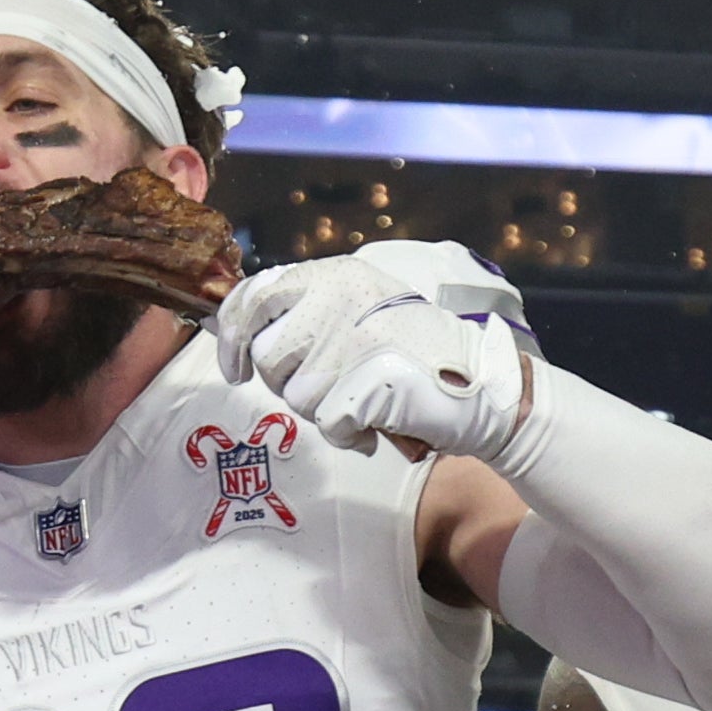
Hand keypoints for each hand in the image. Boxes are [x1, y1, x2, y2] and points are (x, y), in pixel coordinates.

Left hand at [221, 256, 529, 461]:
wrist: (480, 383)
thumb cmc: (414, 352)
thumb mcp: (358, 308)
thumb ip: (306, 312)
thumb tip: (240, 335)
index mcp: (334, 276)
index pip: (253, 295)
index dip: (231, 336)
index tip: (235, 367)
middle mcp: (337, 300)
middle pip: (268, 355)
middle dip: (288, 382)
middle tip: (331, 384)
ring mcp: (350, 341)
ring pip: (294, 395)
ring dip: (322, 409)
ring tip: (363, 396)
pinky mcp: (364, 383)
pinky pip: (327, 424)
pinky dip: (349, 434)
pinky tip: (378, 420)